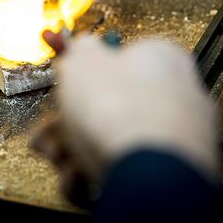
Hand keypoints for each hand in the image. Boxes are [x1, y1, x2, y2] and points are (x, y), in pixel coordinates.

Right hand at [32, 35, 219, 200]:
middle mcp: (177, 94)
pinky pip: (123, 168)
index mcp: (163, 58)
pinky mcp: (170, 174)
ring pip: (112, 138)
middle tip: (45, 129)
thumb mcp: (83, 60)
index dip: (85, 68)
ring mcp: (176, 137)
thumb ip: (80, 49)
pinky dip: (93, 174)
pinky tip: (77, 177)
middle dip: (68, 119)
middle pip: (110, 102)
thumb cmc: (118, 110)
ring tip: (56, 155)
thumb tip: (81, 45)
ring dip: (73, 149)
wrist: (147, 174)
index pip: (122, 55)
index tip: (64, 76)